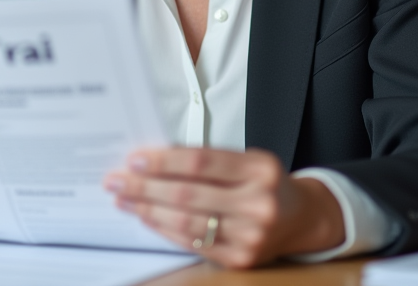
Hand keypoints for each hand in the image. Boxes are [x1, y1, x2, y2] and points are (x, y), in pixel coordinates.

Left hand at [103, 147, 343, 268]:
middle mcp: (258, 203)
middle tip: (117, 180)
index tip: (135, 159)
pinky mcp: (240, 259)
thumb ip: (207, 159)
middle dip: (145, 187)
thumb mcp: (247, 160)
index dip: (164, 161)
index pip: (202, 162)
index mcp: (260, 168)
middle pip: (189, 195)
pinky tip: (146, 217)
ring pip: (187, 223)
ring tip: (125, 199)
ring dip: (148, 210)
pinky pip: (193, 243)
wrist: (300, 219)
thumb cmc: (265, 183)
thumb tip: (153, 159)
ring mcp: (251, 236)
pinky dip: (164, 229)